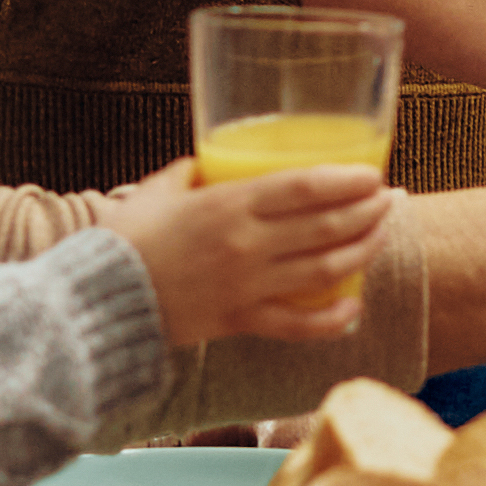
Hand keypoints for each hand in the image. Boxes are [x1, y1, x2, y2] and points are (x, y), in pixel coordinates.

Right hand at [101, 159, 395, 347]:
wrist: (96, 302)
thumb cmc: (123, 240)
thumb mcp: (157, 189)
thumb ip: (191, 171)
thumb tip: (214, 160)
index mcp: (227, 205)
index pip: (303, 188)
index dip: (346, 181)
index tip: (372, 174)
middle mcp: (246, 245)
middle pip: (326, 228)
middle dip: (367, 212)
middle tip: (389, 199)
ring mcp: (247, 287)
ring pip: (324, 272)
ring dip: (362, 253)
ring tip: (381, 235)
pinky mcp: (240, 322)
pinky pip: (298, 325)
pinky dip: (332, 320)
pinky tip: (354, 308)